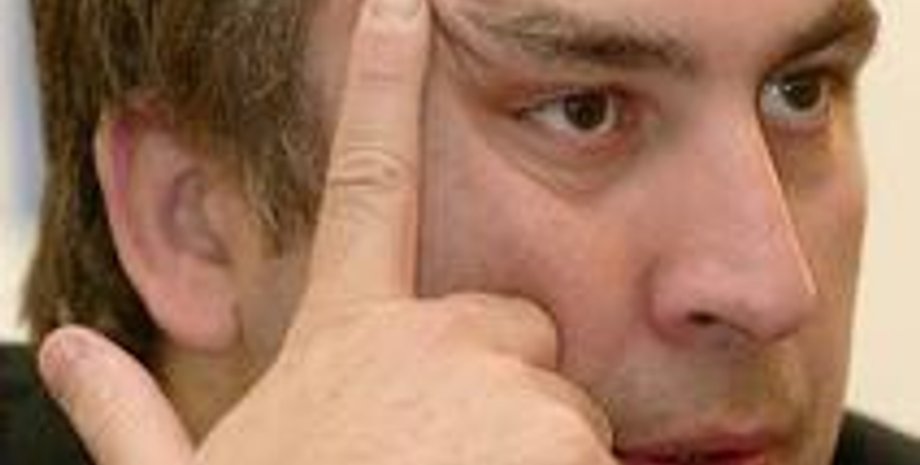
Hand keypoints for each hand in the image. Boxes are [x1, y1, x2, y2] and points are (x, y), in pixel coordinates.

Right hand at [38, 0, 616, 463]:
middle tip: (441, 461)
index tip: (398, 2)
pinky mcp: (559, 440)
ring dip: (525, 450)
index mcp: (345, 336)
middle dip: (495, 383)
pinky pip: (590, 452)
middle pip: (511, 324)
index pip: (365, 176)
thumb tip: (66, 352)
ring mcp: (499, 389)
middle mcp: (429, 341)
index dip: (380, 80)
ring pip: (555, 399)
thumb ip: (130, 421)